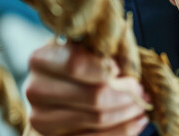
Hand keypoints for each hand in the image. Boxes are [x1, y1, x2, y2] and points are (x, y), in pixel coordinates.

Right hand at [26, 42, 148, 135]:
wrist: (65, 91)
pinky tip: (137, 120)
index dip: (106, 70)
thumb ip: (108, 53)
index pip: (76, 65)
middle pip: (93, 96)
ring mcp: (41, 119)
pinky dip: (124, 129)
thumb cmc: (85, 65)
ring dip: (128, 111)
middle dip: (127, 94)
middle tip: (142, 91)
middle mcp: (36, 89)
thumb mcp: (93, 50)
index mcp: (42, 59)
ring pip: (98, 119)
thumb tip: (126, 71)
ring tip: (142, 104)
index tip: (123, 71)